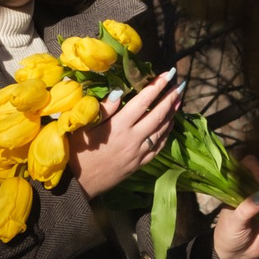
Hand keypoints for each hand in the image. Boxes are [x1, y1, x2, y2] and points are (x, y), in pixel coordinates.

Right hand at [70, 67, 183, 199]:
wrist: (79, 184)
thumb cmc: (77, 152)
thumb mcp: (84, 127)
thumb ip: (104, 108)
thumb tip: (119, 90)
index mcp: (119, 126)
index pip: (143, 101)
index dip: (157, 86)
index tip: (168, 74)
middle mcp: (133, 138)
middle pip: (158, 114)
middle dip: (170, 98)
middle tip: (181, 84)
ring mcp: (138, 152)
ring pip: (161, 130)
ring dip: (172, 114)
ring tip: (179, 100)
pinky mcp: (139, 163)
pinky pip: (159, 147)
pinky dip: (167, 134)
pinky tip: (170, 125)